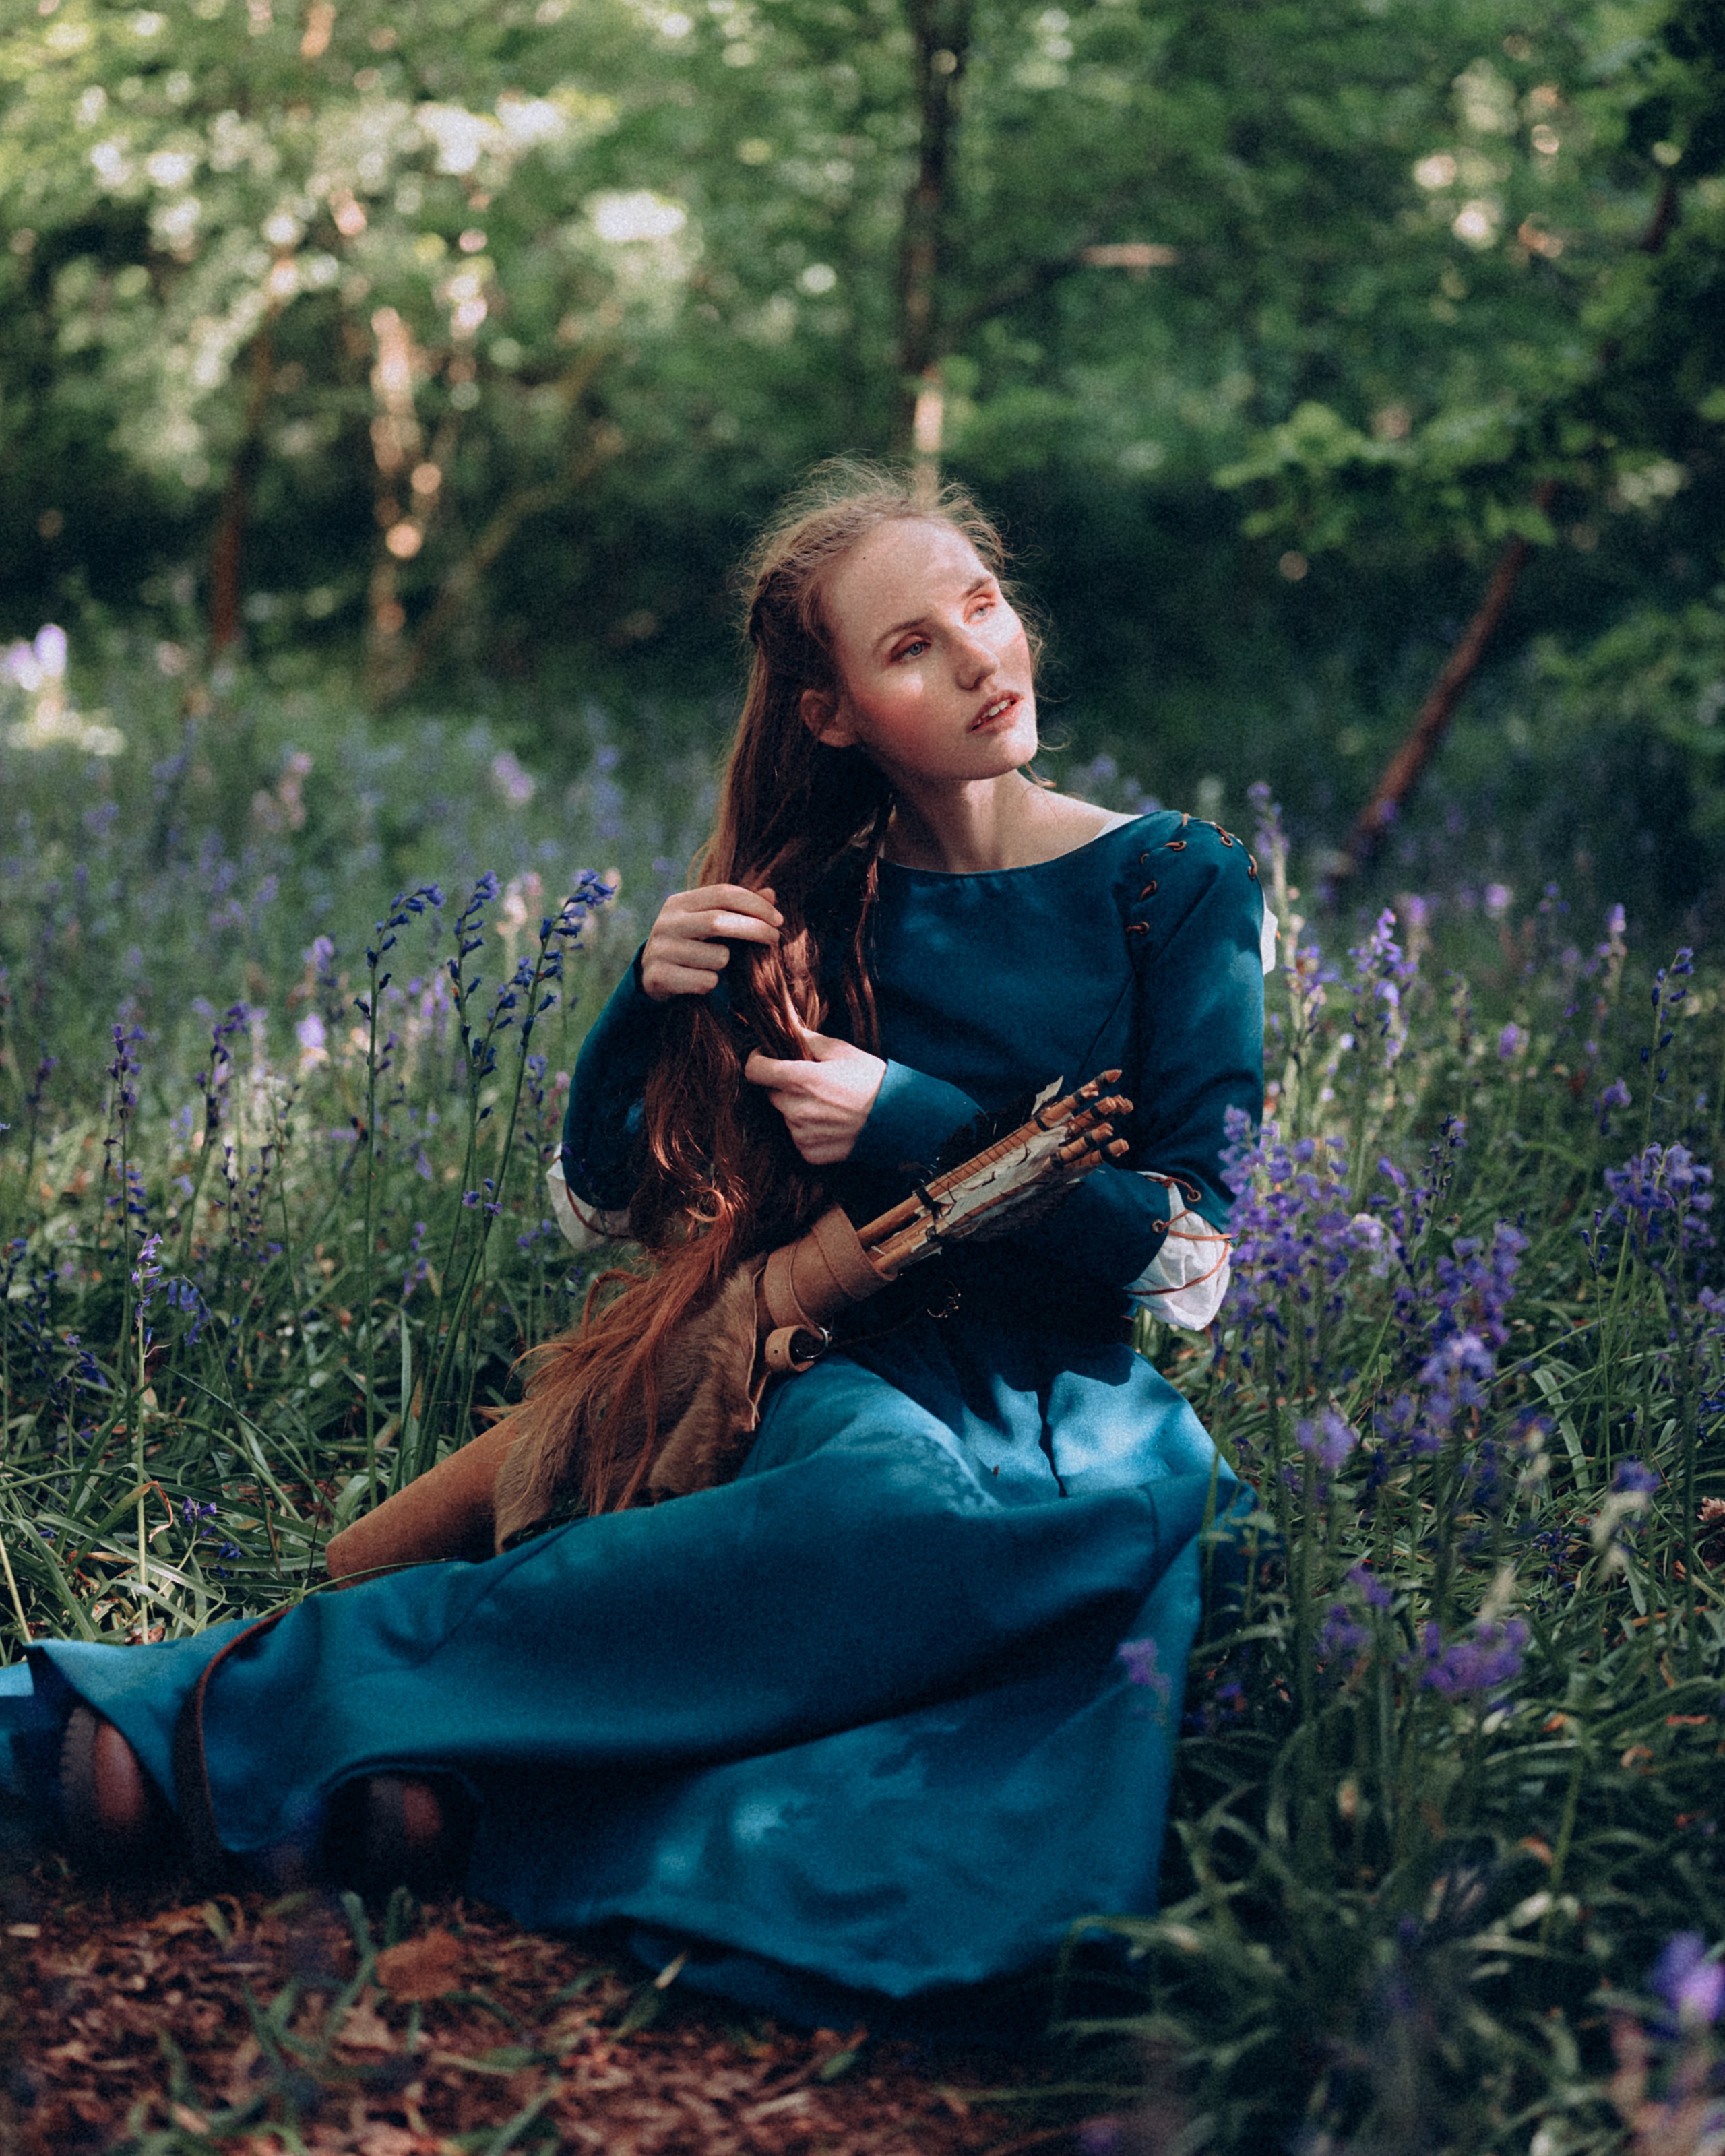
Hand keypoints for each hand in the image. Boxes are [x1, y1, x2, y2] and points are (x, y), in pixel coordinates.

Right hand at [640, 883, 781, 1001]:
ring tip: (718, 965)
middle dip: (754, 929)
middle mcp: (666, 923)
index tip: (778, 920)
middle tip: (774, 939)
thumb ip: (738, 908)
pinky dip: (713, 983)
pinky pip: (705, 981)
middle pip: (720, 920)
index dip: (756, 904)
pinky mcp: (659, 977)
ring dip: (728, 963)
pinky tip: (702, 981)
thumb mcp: (708, 922)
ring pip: (717, 957)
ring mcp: (660, 950)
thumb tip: (771, 893)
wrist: (652, 976)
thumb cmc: (691, 944)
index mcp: (679, 903)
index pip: (723, 893)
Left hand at [744, 1022, 886, 1165]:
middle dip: (784, 1086)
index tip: (766, 1058)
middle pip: (771, 1094)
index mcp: (800, 1079)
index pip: (754, 1071)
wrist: (897, 1120)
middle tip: (811, 1083)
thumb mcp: (843, 1051)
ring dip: (797, 1108)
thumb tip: (788, 1028)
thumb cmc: (872, 1081)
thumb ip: (809, 1040)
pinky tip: (830, 1123)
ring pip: (785, 1116)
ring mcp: (801, 1133)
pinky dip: (808, 1130)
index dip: (757, 1061)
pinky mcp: (809, 1152)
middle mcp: (795, 1108)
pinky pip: (798, 1137)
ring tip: (827, 1105)